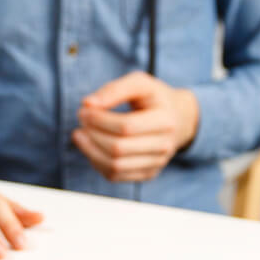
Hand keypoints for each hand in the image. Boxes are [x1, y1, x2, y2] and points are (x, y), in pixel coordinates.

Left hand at [73, 72, 199, 181]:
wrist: (178, 119)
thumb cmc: (154, 98)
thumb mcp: (140, 83)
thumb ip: (114, 89)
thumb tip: (88, 104)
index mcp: (165, 121)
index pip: (126, 126)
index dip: (100, 119)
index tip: (84, 110)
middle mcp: (164, 146)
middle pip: (118, 148)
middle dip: (93, 134)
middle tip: (82, 120)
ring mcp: (157, 163)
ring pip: (115, 166)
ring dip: (90, 151)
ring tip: (80, 134)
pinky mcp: (148, 174)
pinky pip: (116, 175)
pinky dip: (97, 162)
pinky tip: (92, 147)